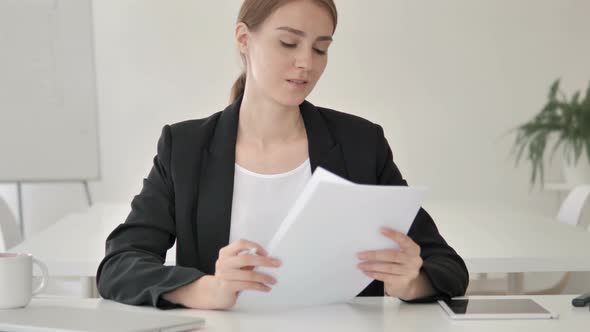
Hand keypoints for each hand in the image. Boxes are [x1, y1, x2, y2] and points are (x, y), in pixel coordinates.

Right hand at [163, 239, 280, 309]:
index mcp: (226, 253)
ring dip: (264, 277)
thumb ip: (247, 260)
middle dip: (264, 261)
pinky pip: (247, 285)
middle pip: (246, 258)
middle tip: (276, 264)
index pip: (241, 243)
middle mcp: (223, 262)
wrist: (213, 293)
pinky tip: (266, 288)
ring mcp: (224, 274)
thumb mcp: (236, 265)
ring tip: (273, 280)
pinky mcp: (227, 286)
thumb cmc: (228, 277)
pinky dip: (259, 286)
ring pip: (249, 274)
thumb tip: (268, 258)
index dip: (255, 246)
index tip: (266, 252)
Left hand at [357, 227, 430, 299]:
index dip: (394, 235)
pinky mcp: (402, 282)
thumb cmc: (400, 261)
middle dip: (374, 255)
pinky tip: (366, 271)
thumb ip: (392, 246)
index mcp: (413, 249)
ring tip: (360, 264)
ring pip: (388, 268)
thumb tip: (373, 239)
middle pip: (393, 256)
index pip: (404, 240)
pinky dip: (374, 274)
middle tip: (360, 255)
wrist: (407, 282)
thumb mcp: (401, 252)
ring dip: (371, 266)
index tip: (380, 230)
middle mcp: (413, 261)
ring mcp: (409, 272)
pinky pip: (386, 277)